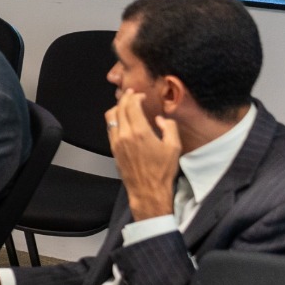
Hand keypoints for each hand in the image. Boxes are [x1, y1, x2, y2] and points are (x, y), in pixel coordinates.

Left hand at [108, 90, 181, 221]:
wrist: (148, 190)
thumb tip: (159, 119)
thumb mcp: (174, 147)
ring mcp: (116, 142)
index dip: (135, 97)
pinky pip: (110, 128)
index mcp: (139, 132)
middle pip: (119, 109)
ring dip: (117, 108)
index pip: (131, 106)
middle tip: (132, 95)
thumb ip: (169, 127)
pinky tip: (123, 120)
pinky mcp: (113, 149)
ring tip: (126, 105)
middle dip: (125, 99)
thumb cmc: (162, 170)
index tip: (141, 95)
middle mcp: (124, 135)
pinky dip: (115, 120)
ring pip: (110, 117)